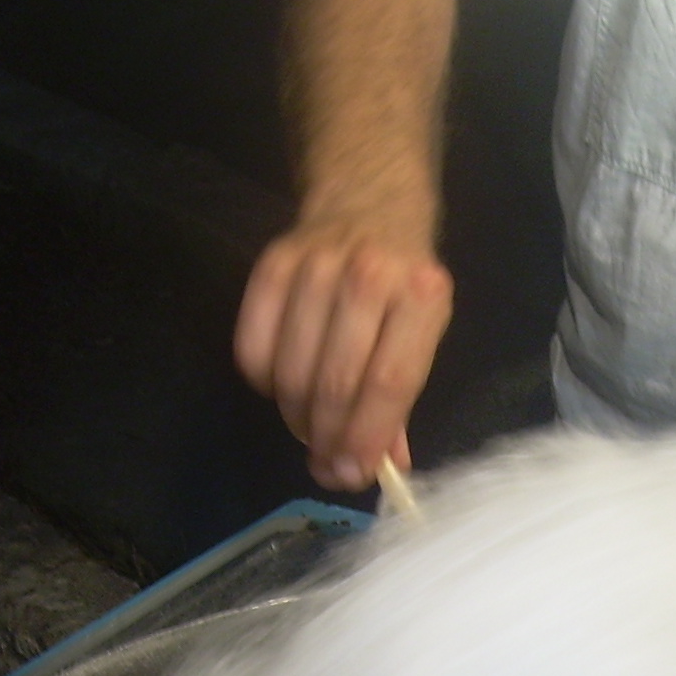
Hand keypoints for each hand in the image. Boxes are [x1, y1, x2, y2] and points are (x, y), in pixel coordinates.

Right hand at [234, 219, 452, 490]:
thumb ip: (400, 400)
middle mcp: (369, 277)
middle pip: (336, 382)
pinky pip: (253, 347)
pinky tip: (281, 388)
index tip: (352, 474)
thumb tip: (378, 467)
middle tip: (325, 464)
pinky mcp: (271, 263)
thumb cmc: (402, 280)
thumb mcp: (422, 331)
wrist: (369, 201)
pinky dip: (264, 384)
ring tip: (308, 431)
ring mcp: (316, 266)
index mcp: (421, 296)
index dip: (366, 437)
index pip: (389, 383)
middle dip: (327, 438)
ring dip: (295, 418)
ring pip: (292, 370)